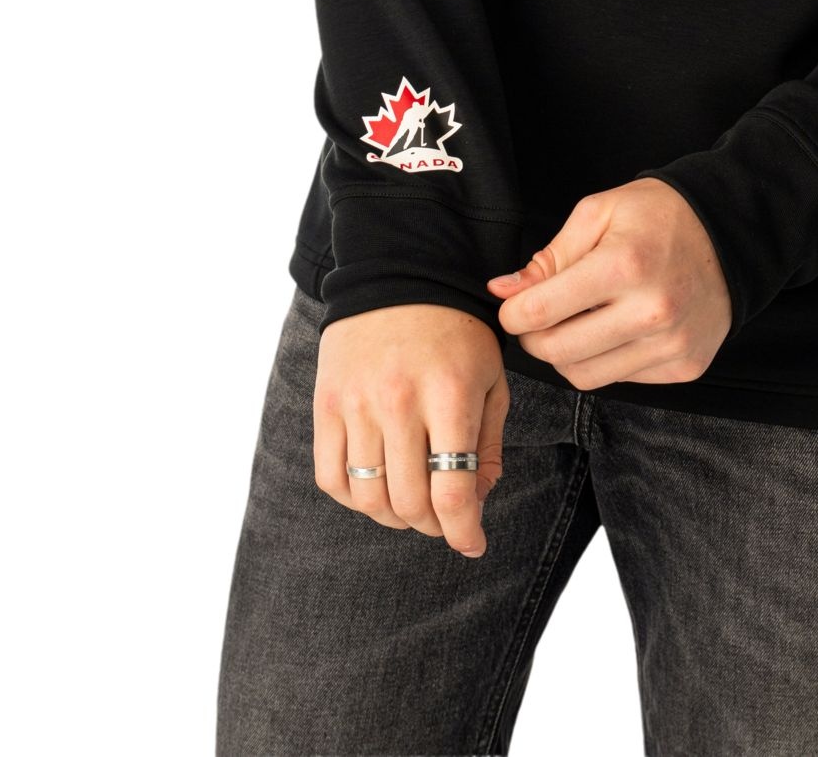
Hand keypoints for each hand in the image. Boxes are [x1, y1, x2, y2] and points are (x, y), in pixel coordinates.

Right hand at [312, 303, 508, 556]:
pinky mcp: (326, 403)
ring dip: (393, 518)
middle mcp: (399, 401)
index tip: (473, 543)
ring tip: (411, 505)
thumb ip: (488, 442)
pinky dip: (354, 497)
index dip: (464, 532)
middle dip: (433, 526)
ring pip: (368, 499)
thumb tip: (478, 500)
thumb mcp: (491, 377)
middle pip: (409, 503)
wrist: (400, 274)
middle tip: (445, 520)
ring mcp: (357, 403)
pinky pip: (331, 477)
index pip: (452, 491)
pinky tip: (375, 487)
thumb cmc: (457, 330)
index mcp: (449, 394)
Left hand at [487, 178, 731, 387]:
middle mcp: (651, 311)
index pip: (543, 311)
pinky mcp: (684, 366)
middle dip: (533, 339)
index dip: (514, 313)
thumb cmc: (660, 216)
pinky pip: (622, 379)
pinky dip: (605, 360)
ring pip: (586, 376)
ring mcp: (671, 344)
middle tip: (535, 319)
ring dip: (566, 355)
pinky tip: (613, 330)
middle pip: (559, 352)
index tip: (512, 307)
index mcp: (625, 265)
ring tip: (573, 325)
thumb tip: (503, 291)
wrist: (729, 234)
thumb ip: (550, 257)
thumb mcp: (599, 213)